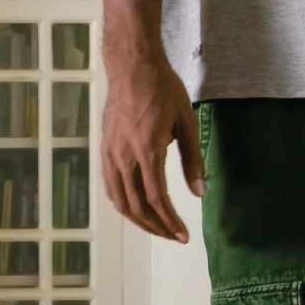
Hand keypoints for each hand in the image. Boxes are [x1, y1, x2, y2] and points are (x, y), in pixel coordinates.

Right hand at [101, 52, 205, 242]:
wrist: (132, 67)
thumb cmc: (162, 90)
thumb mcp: (187, 123)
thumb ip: (192, 160)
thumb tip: (199, 192)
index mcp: (147, 150)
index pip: (156, 198)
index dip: (170, 221)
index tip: (184, 236)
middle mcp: (124, 156)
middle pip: (136, 205)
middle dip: (156, 226)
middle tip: (173, 236)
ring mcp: (110, 153)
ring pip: (119, 199)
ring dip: (138, 219)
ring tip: (156, 227)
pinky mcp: (104, 149)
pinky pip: (110, 186)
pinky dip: (122, 203)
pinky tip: (134, 207)